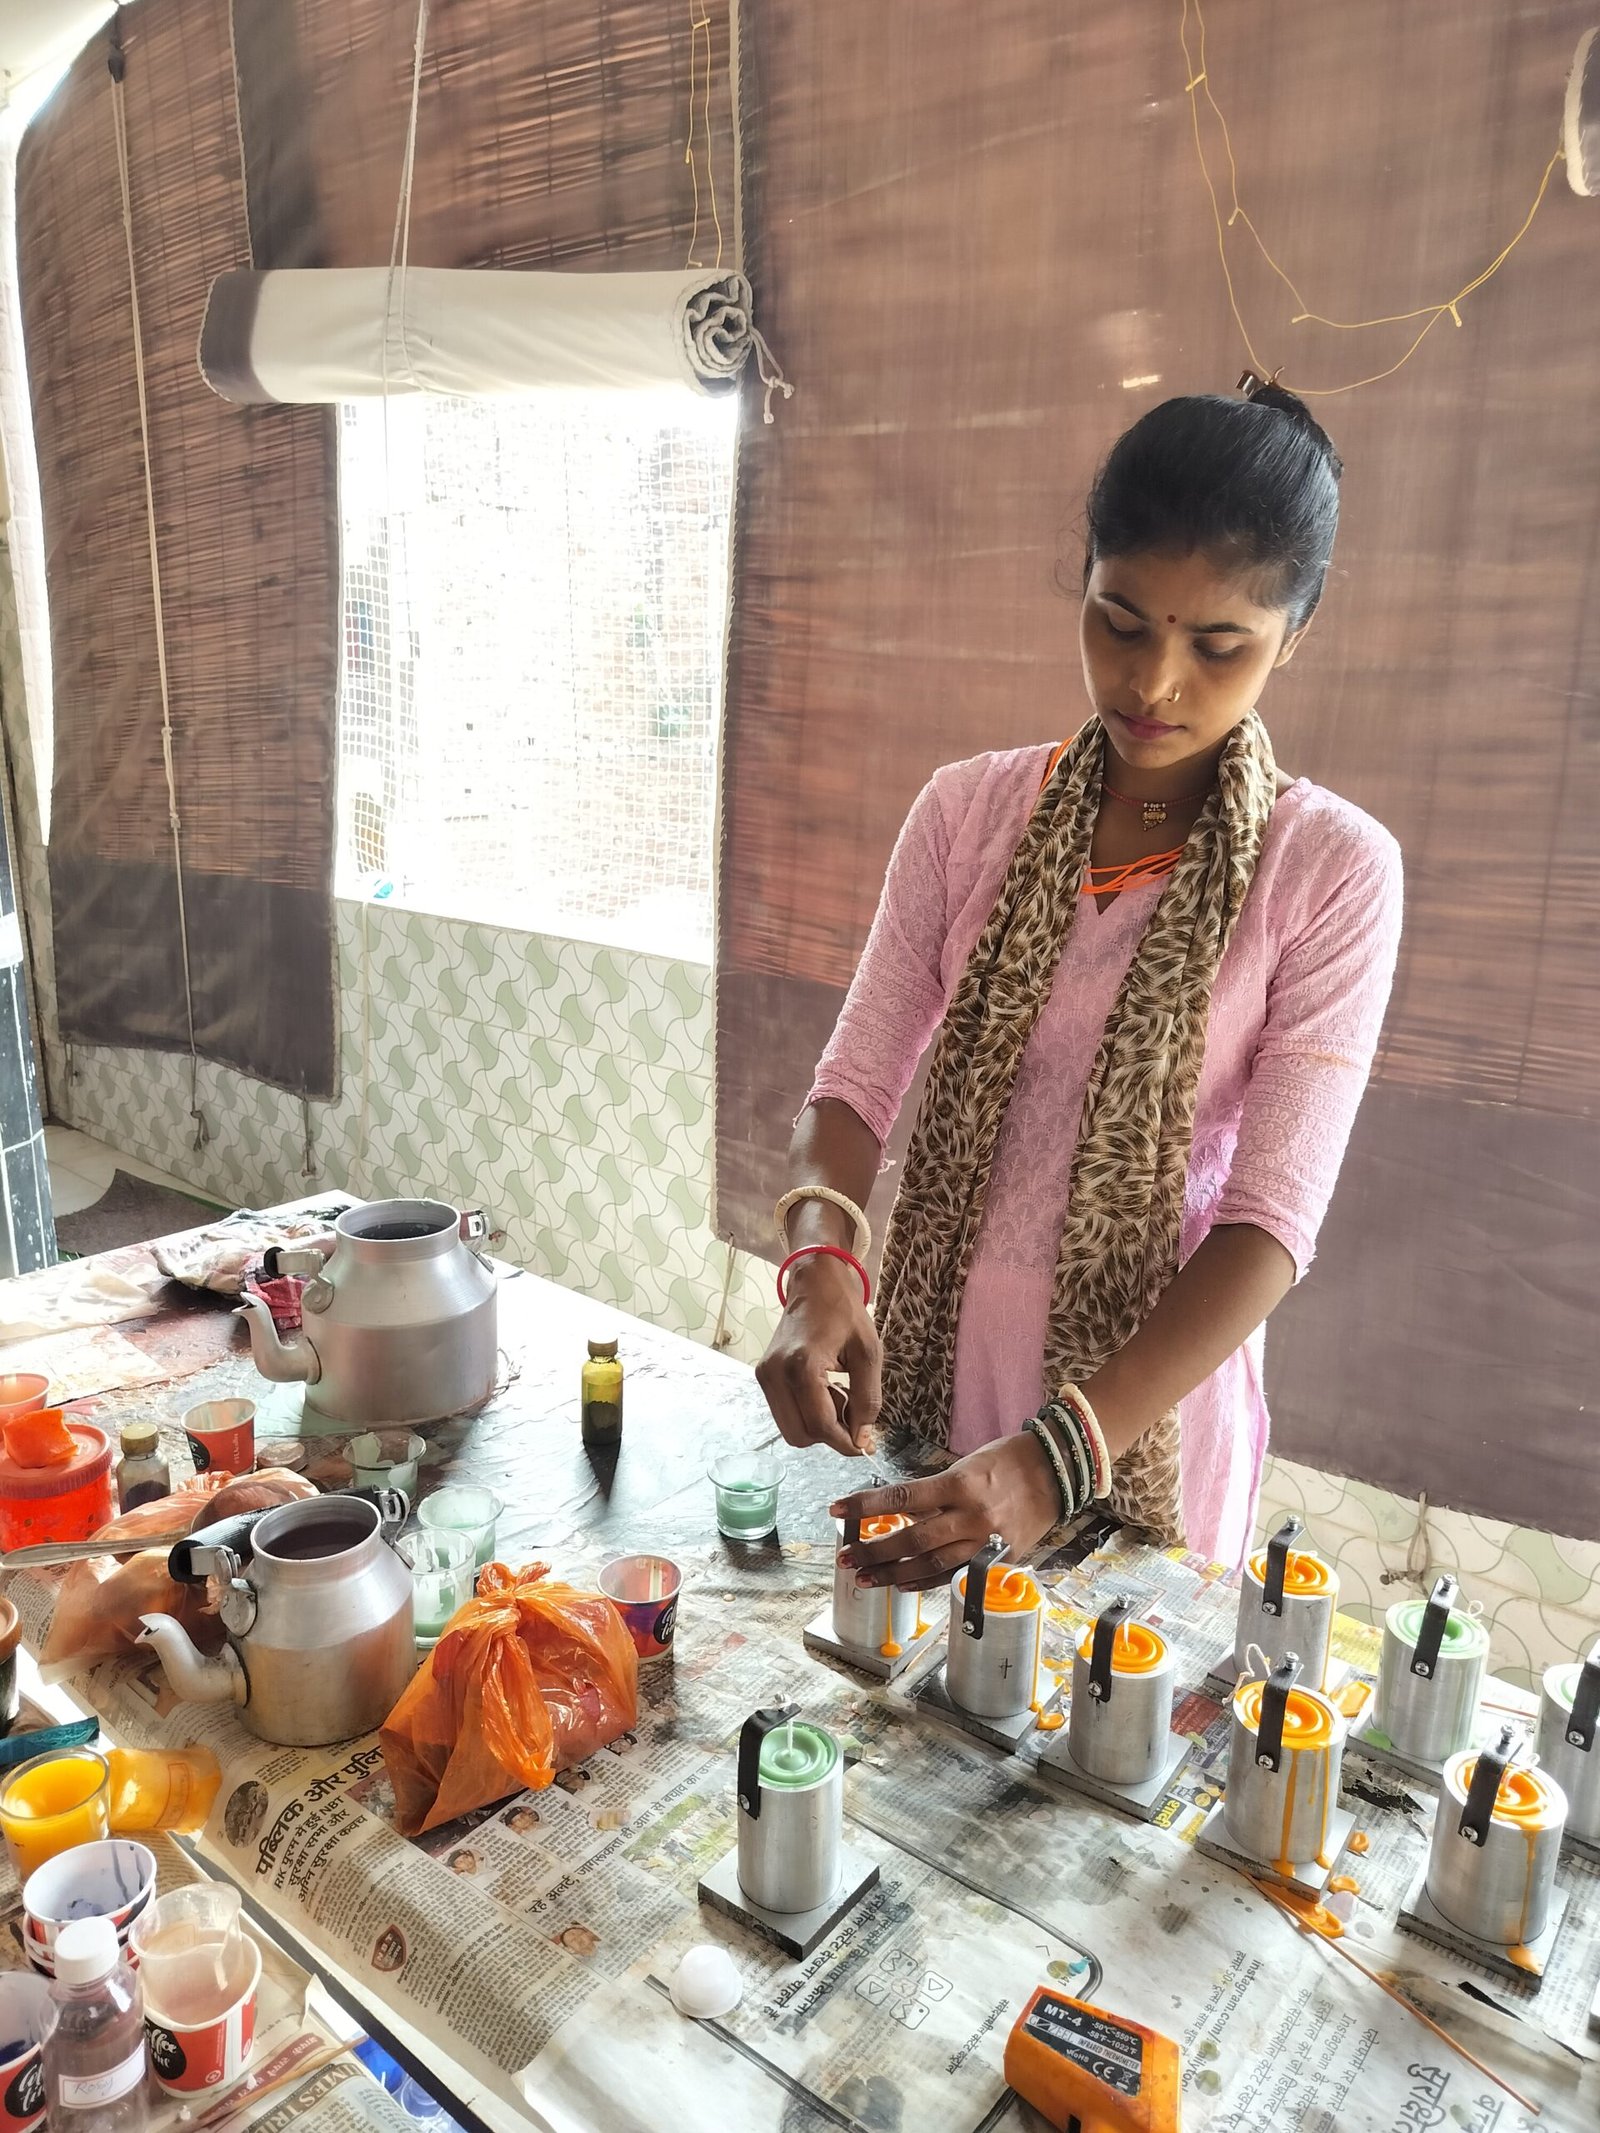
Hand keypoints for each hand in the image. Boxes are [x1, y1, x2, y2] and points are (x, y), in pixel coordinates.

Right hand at [756, 1254, 880, 1457]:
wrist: (814, 1283)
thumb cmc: (845, 1312)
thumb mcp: (868, 1353)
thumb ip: (868, 1399)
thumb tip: (862, 1439)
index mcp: (802, 1365)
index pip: (821, 1425)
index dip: (846, 1442)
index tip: (866, 1444)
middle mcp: (775, 1374)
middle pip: (800, 1435)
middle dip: (830, 1435)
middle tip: (852, 1413)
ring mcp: (765, 1375)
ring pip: (790, 1430)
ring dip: (818, 1426)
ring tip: (838, 1397)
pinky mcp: (763, 1375)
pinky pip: (785, 1414)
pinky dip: (807, 1415)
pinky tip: (824, 1392)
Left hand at [831, 1432, 1060, 1589]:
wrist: (1058, 1471)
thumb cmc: (1008, 1459)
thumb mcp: (966, 1465)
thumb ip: (936, 1491)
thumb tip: (899, 1510)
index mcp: (959, 1483)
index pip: (902, 1496)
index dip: (866, 1505)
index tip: (836, 1509)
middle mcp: (971, 1515)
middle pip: (913, 1539)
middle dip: (874, 1551)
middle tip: (846, 1558)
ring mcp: (986, 1540)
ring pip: (932, 1564)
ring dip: (894, 1574)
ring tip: (865, 1579)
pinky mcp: (999, 1558)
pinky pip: (957, 1574)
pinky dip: (927, 1581)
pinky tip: (904, 1585)